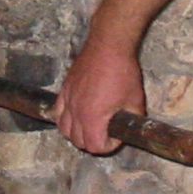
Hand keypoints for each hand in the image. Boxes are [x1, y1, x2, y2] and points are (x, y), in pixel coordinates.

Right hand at [53, 38, 144, 154]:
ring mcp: (68, 100)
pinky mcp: (64, 89)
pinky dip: (64, 119)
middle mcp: (76, 112)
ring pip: (64, 129)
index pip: (95, 146)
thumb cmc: (122, 72)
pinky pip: (57, 112)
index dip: (108, 146)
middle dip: (93, 142)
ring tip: (90, 127)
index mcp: (93, 117)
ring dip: (76, 133)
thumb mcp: (135, 101)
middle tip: (105, 133)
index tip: (116, 137)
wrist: (109, 47)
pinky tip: (75, 116)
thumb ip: (131, 120)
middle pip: (78, 141)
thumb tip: (129, 129)